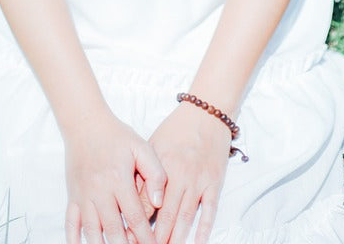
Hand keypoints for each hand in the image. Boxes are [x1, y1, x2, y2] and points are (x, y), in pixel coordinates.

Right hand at [65, 110, 165, 243]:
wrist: (85, 123)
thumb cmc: (117, 135)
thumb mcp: (142, 147)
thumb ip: (155, 173)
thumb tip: (158, 202)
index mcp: (119, 180)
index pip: (135, 217)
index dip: (145, 237)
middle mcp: (99, 191)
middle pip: (113, 230)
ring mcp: (83, 195)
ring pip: (92, 231)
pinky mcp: (72, 196)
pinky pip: (70, 223)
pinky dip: (74, 240)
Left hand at [142, 104, 231, 243]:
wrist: (207, 112)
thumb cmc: (177, 128)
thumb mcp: (154, 144)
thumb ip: (144, 171)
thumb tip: (132, 197)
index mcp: (162, 165)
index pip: (146, 200)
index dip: (137, 222)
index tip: (129, 237)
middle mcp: (180, 175)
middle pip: (165, 214)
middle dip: (156, 237)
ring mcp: (199, 180)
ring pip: (185, 217)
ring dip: (176, 238)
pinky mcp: (215, 183)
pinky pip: (209, 211)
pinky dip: (203, 229)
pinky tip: (197, 242)